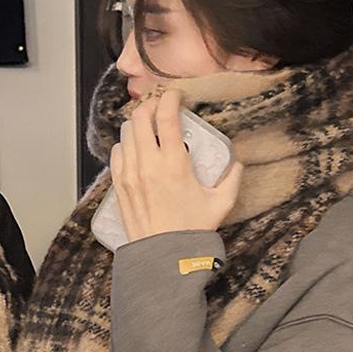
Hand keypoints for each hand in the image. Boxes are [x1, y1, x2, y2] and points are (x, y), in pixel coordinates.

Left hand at [110, 89, 243, 241]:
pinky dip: (124, 145)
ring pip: (125, 133)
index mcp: (173, 162)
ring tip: (147, 128)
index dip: (170, 97)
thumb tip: (237, 164)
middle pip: (139, 117)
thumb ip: (231, 179)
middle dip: (150, 106)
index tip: (175, 95)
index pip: (166, 115)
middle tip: (160, 108)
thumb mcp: (220, 204)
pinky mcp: (119, 186)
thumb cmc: (189, 232)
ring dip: (136, 125)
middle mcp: (147, 164)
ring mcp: (129, 174)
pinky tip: (133, 149)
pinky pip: (116, 154)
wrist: (162, 256)